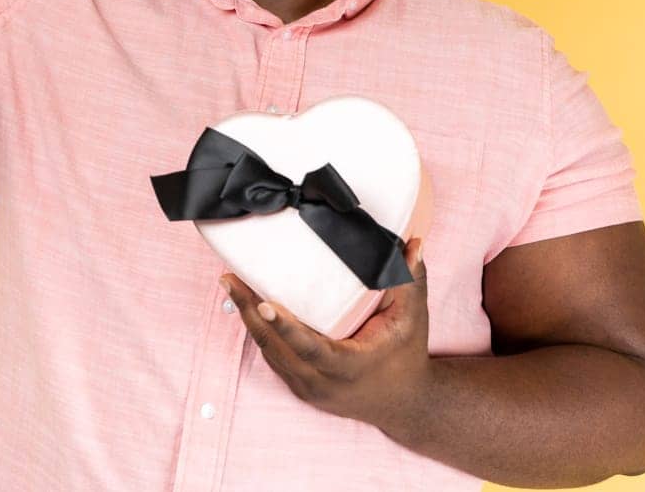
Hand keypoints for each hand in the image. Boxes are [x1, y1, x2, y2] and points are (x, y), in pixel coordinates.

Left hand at [222, 237, 431, 429]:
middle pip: (277, 348)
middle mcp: (323, 382)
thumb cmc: (407, 355)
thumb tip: (413, 242)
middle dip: (250, 312)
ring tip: (231, 284)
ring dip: (248, 319)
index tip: (262, 301)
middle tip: (230, 278)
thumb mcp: (413, 319)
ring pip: (269, 353)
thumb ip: (411, 280)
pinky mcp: (299, 387)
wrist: (403, 403)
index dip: (284, 326)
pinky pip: (273, 358)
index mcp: (350, 367)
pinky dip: (259, 332)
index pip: (311, 348)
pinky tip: (246, 306)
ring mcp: (308, 388)